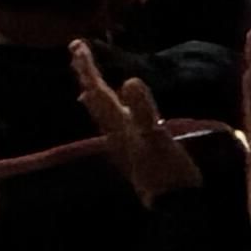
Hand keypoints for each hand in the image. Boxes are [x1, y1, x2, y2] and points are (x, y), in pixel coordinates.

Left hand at [70, 43, 203, 204]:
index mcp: (118, 125)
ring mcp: (123, 143)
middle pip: (94, 99)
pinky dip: (110, 107)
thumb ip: (144, 109)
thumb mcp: (157, 137)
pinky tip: (117, 111)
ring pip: (102, 111)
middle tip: (76, 51)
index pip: (97, 91)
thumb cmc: (167, 170)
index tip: (77, 44)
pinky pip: (114, 121)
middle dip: (85, 75)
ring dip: (94, 90)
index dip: (87, 68)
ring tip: (87, 79)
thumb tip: (130, 79)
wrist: (174, 206)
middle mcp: (115, 132)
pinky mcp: (133, 150)